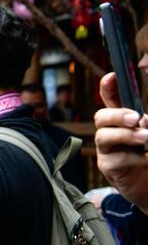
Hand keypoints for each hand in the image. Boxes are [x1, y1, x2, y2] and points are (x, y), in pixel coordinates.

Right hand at [94, 72, 147, 211]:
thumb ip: (147, 123)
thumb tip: (145, 119)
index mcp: (122, 121)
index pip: (109, 100)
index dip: (107, 87)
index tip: (112, 76)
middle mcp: (111, 133)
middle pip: (100, 117)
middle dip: (116, 115)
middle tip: (136, 118)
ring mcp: (107, 151)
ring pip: (103, 136)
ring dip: (125, 135)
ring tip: (145, 138)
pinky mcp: (108, 168)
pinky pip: (115, 159)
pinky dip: (133, 157)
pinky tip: (146, 160)